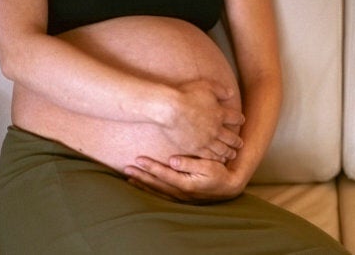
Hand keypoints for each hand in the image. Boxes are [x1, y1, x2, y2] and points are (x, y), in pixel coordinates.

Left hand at [124, 156, 245, 202]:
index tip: (139, 158)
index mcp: (186, 183)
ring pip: (156, 190)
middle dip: (141, 175)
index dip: (150, 166)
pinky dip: (149, 190)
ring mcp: (180, 196)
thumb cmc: (220, 173)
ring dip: (142, 183)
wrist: (228, 187)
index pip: (164, 174)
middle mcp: (180, 192)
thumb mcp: (209, 166)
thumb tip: (172, 160)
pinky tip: (141, 185)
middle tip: (126, 167)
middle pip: (156, 183)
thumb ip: (190, 163)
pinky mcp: (180, 197)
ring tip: (129, 176)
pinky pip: (161, 194)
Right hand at [163, 80, 243, 162]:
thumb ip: (220, 90)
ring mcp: (206, 140)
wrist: (169, 109)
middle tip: (240, 144)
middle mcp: (216, 129)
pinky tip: (219, 160)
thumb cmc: (186, 94)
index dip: (239, 119)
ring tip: (232, 154)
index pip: (235, 118)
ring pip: (222, 149)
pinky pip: (209, 156)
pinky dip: (216, 158)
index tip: (241, 121)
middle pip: (231, 137)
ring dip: (229, 152)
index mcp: (220, 114)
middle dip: (237, 141)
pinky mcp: (196, 148)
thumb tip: (231, 93)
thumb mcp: (207, 86)